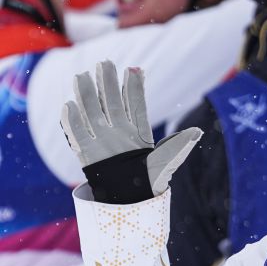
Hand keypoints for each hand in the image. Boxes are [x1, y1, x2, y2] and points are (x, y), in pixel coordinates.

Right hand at [61, 60, 200, 198]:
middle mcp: (119, 132)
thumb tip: (198, 132)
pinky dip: (72, 122)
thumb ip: (179, 146)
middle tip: (104, 63)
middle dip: (108, 84)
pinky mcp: (87, 154)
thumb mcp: (167, 162)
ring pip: (92, 113)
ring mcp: (102, 141)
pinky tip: (68, 106)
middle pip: (112, 103)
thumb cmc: (151, 182)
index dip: (134, 88)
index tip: (134, 70)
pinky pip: (77, 135)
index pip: (136, 106)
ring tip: (82, 76)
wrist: (132, 202)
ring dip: (87, 95)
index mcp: (139, 132)